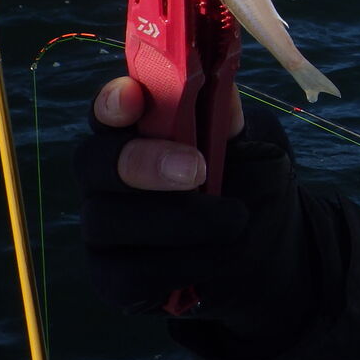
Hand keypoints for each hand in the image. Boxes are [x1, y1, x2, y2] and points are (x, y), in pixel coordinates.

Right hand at [76, 76, 315, 345]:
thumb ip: (231, 121)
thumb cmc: (251, 183)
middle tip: (198, 170)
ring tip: (235, 220)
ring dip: (177, 220)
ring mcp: (104, 228)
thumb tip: (220, 81)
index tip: (133, 97)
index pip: (109, 108)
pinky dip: (182, 263)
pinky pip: (128, 272)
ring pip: (107, 220)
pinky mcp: (113, 277)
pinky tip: (220, 258)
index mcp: (138, 130)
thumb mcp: (254, 147)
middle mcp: (107, 176)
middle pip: (91, 162)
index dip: (113, 101)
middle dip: (140, 163)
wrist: (268, 250)